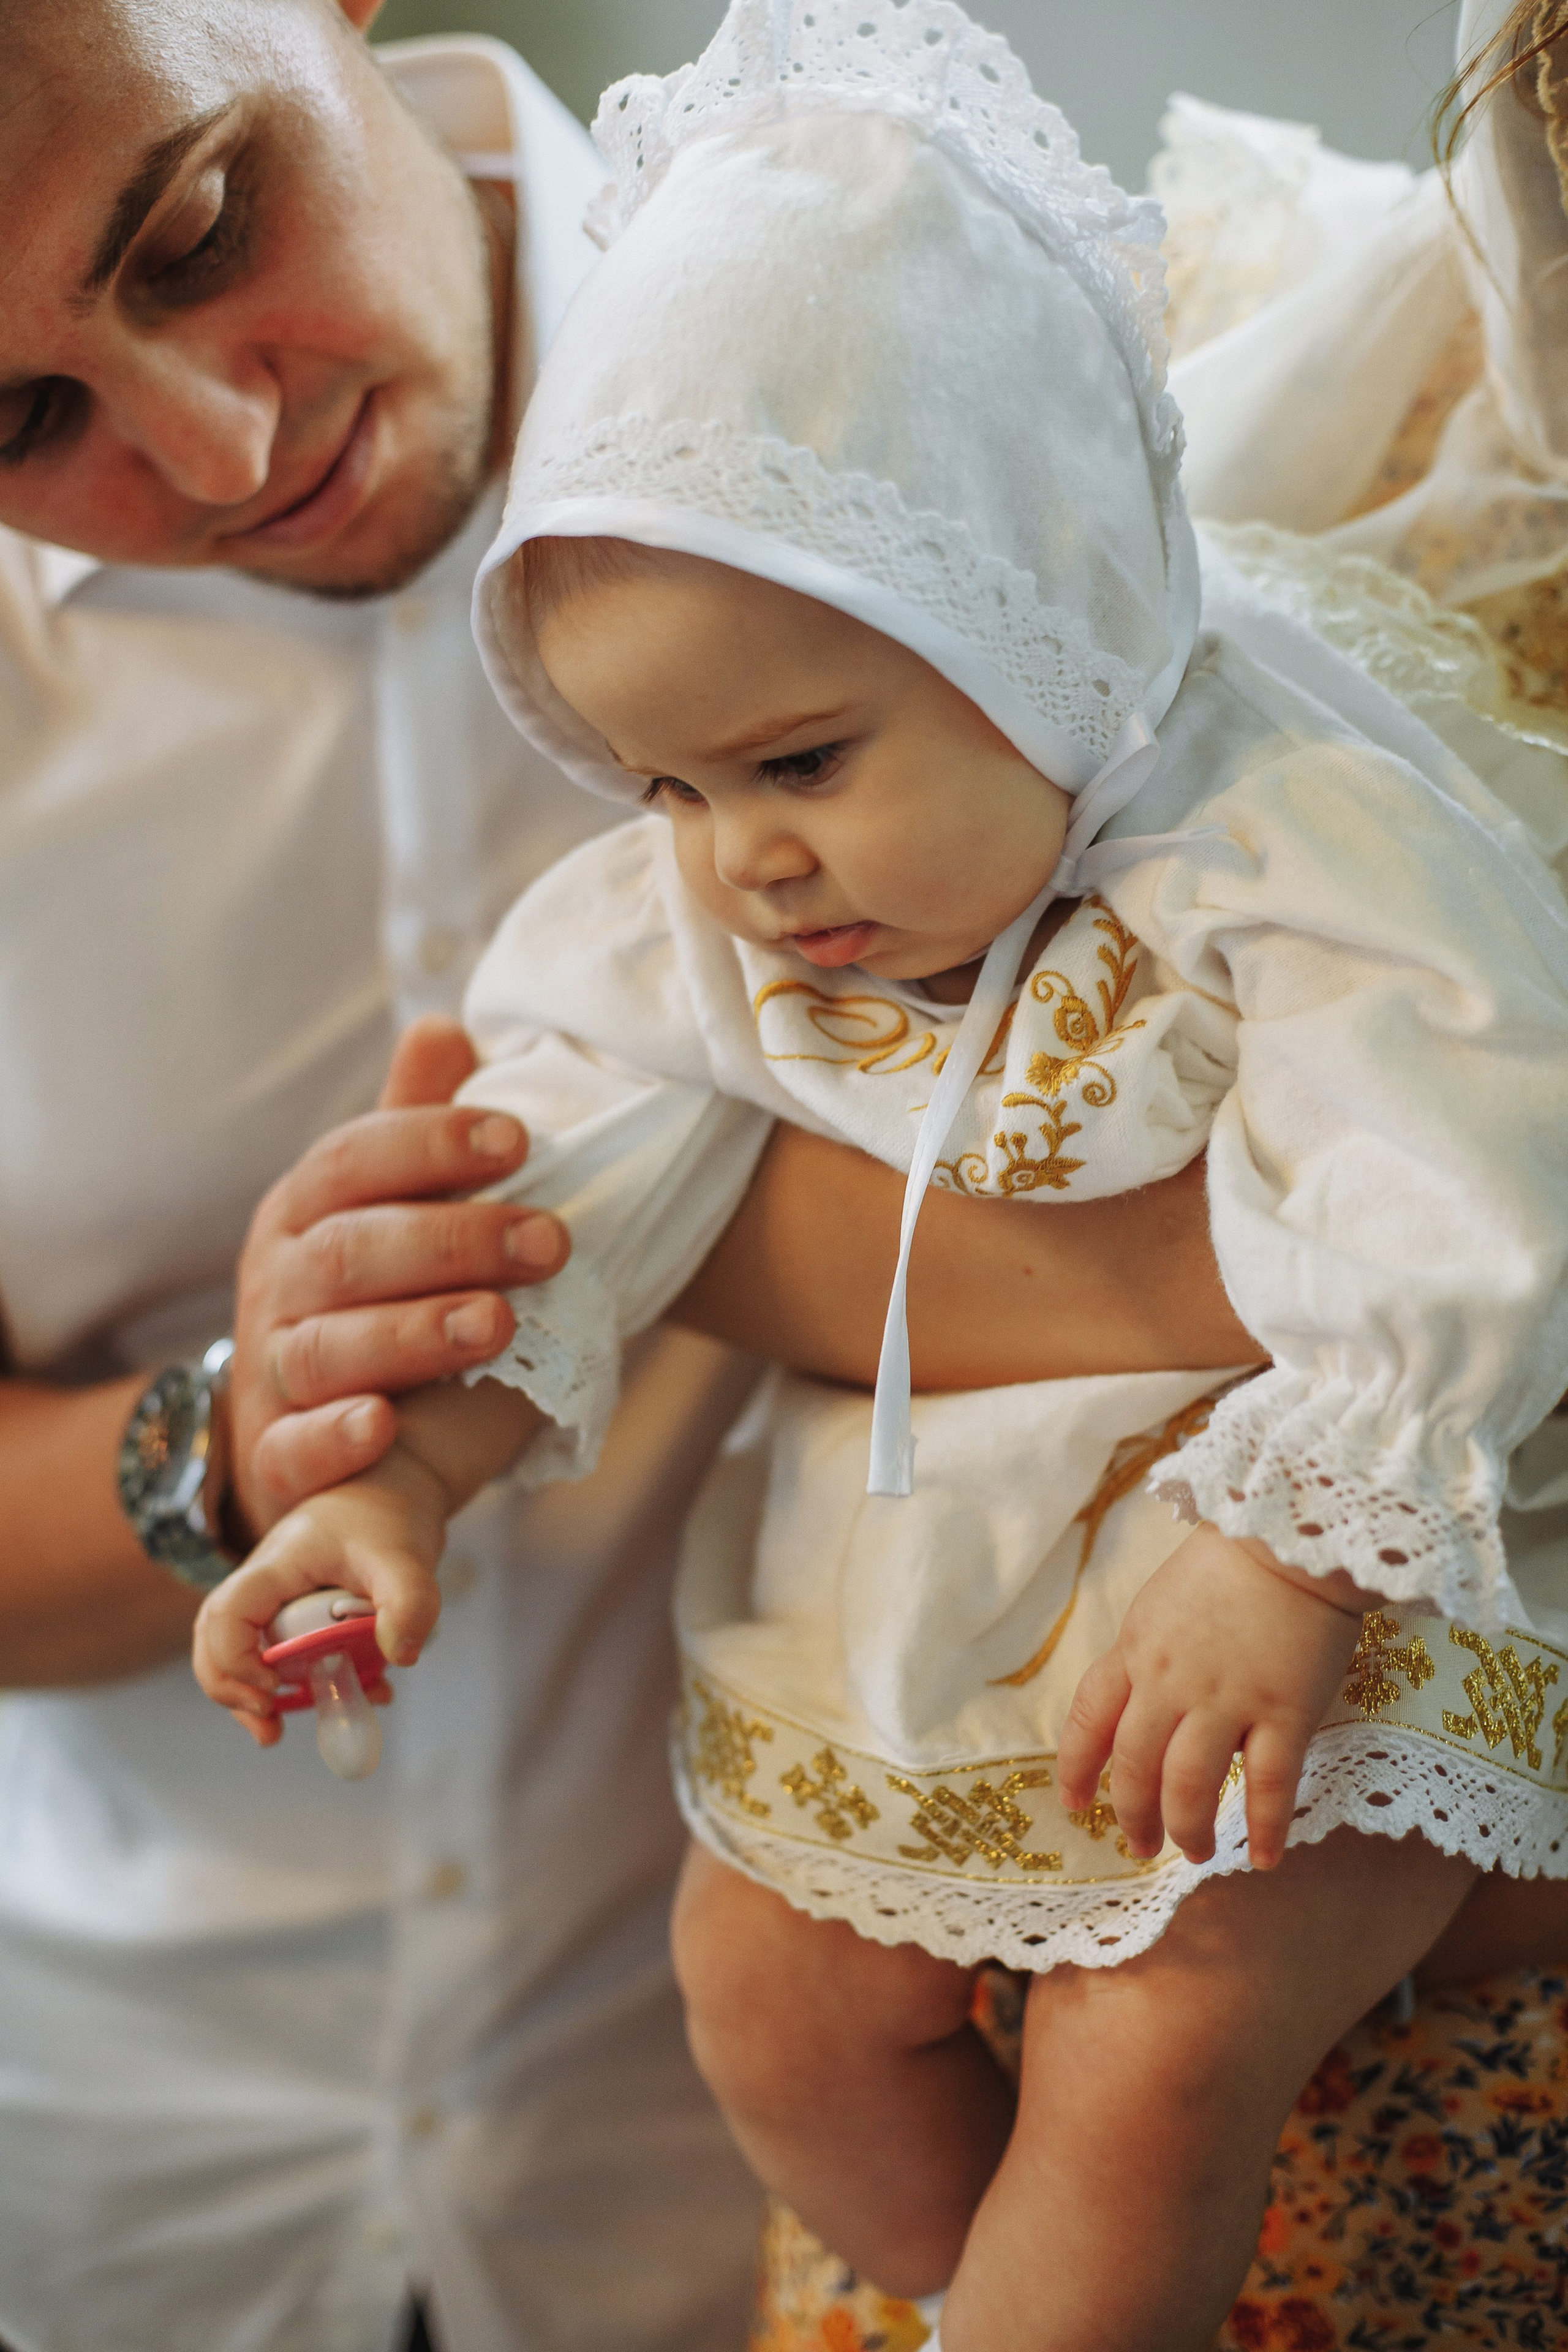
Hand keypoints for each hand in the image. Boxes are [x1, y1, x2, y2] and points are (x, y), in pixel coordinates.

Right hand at [192, 1452, 446, 1746]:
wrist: (398, 1488)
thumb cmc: (391, 1514)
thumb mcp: (406, 1556)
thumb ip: (408, 1601)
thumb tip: (398, 1657)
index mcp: (275, 1566)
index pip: (223, 1615)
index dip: (235, 1660)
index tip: (277, 1686)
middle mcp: (266, 1585)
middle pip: (214, 1640)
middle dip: (229, 1689)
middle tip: (268, 1726)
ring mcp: (279, 1600)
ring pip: (243, 1651)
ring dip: (256, 1695)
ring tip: (277, 1731)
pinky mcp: (300, 1614)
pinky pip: (284, 1655)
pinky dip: (302, 1684)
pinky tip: (353, 1697)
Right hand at [229, 1016, 566, 1538]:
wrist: (292, 1439)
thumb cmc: (367, 1303)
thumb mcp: (383, 1211)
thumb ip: (413, 1132)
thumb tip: (446, 1026)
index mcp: (306, 1210)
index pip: (356, 1158)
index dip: (431, 1142)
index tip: (517, 1139)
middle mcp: (278, 1283)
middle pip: (352, 1251)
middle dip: (453, 1241)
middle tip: (550, 1242)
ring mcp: (270, 1373)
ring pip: (327, 1348)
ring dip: (414, 1333)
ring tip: (499, 1324)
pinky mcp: (275, 1459)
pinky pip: (292, 1449)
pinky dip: (334, 1438)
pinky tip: (384, 1425)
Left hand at [1057, 1524, 1366, 1869]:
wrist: (1294, 1534)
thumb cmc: (1231, 1562)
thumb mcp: (1162, 1602)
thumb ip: (1146, 1653)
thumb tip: (1136, 1701)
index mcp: (1136, 1650)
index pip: (1089, 1718)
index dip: (1075, 1766)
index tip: (1073, 1802)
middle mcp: (1170, 1682)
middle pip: (1135, 1766)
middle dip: (1132, 1816)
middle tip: (1139, 1846)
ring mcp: (1227, 1700)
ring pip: (1190, 1786)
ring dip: (1188, 1828)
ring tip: (1193, 1852)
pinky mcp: (1285, 1712)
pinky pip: (1269, 1785)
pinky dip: (1264, 1828)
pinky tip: (1264, 1859)